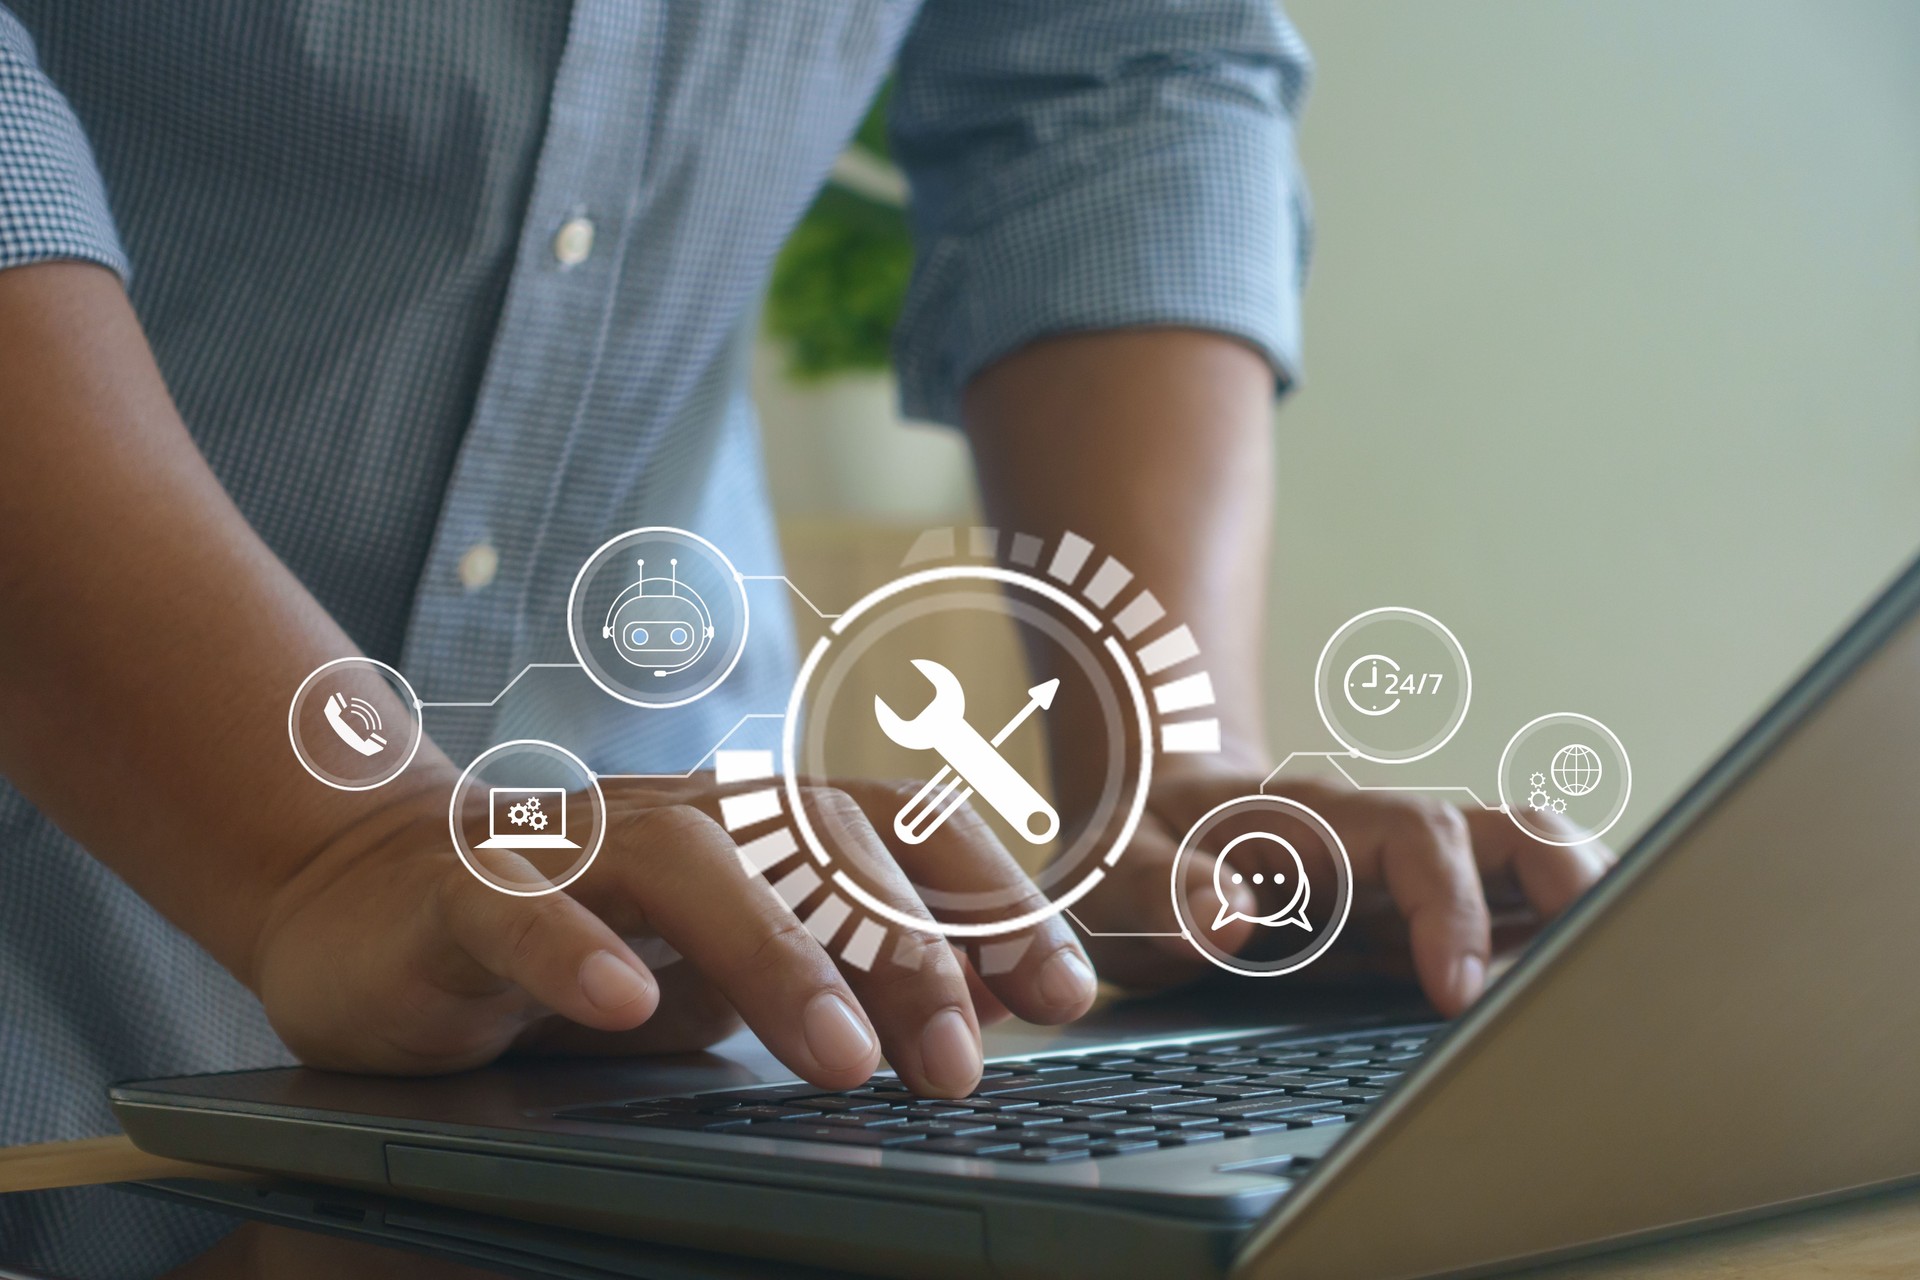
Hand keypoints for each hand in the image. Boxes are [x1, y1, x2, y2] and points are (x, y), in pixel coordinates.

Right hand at [249, 772, 1096, 1094]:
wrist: (374, 897)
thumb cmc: (581, 938)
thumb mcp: (726, 969)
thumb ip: (836, 974)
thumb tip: (979, 1013)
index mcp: (760, 827)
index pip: (900, 833)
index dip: (988, 899)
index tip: (1062, 993)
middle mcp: (687, 813)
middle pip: (818, 842)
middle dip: (903, 952)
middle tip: (956, 1068)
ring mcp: (576, 840)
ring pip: (693, 862)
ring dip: (776, 954)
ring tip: (837, 1061)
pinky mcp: (466, 884)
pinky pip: (524, 904)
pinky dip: (578, 947)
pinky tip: (629, 1004)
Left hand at [1066, 757, 1615, 1013]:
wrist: (1147, 813)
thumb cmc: (1136, 845)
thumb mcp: (1114, 866)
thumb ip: (1160, 887)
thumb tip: (1228, 918)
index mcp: (1312, 819)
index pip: (1418, 837)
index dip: (1453, 908)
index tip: (1457, 993)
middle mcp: (1382, 836)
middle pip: (1514, 831)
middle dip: (1575, 890)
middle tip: (1598, 978)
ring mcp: (1413, 872)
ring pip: (1534, 863)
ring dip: (1590, 912)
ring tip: (1620, 989)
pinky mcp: (1424, 913)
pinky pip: (1517, 912)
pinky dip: (1562, 943)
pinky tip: (1582, 997)